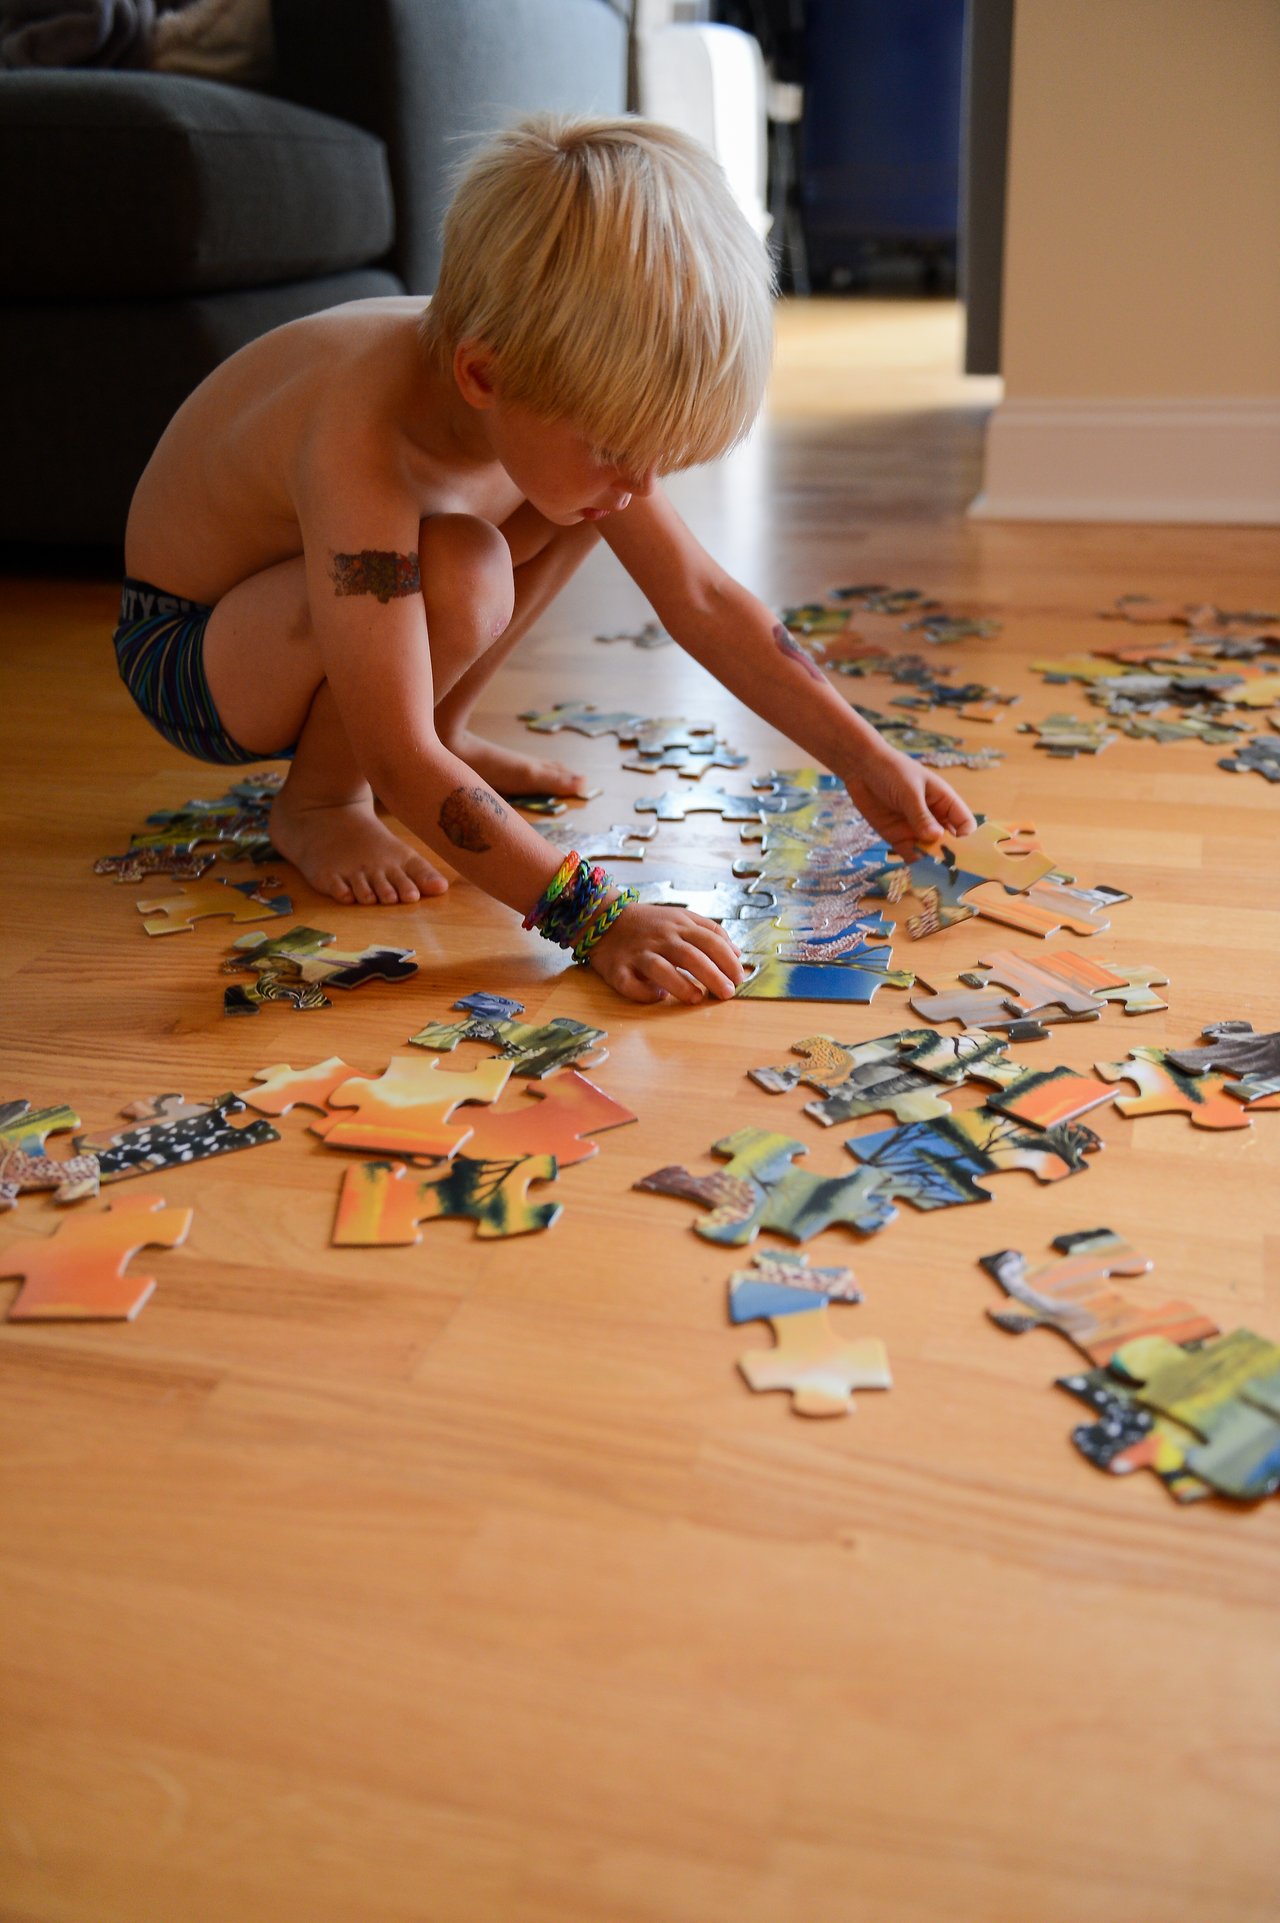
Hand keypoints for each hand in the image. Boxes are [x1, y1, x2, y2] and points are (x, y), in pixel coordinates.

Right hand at [587, 902, 744, 1003]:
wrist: (604, 918)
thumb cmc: (650, 924)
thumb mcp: (682, 918)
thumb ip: (710, 932)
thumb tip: (738, 954)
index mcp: (679, 925)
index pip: (710, 940)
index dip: (728, 960)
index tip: (739, 978)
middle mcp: (660, 938)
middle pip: (690, 956)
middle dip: (712, 975)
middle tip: (727, 994)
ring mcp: (638, 953)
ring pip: (661, 969)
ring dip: (681, 985)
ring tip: (697, 999)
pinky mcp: (617, 969)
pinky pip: (630, 984)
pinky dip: (644, 993)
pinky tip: (658, 996)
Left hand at [842, 746, 975, 860]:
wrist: (861, 768)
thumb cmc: (892, 771)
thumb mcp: (909, 792)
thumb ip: (921, 816)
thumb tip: (937, 837)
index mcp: (944, 802)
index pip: (964, 824)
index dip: (967, 840)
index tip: (962, 853)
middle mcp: (934, 819)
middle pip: (949, 842)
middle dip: (950, 856)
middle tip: (947, 869)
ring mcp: (916, 829)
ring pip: (930, 852)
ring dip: (931, 863)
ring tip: (931, 874)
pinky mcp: (898, 837)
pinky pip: (910, 855)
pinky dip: (914, 863)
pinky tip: (914, 871)